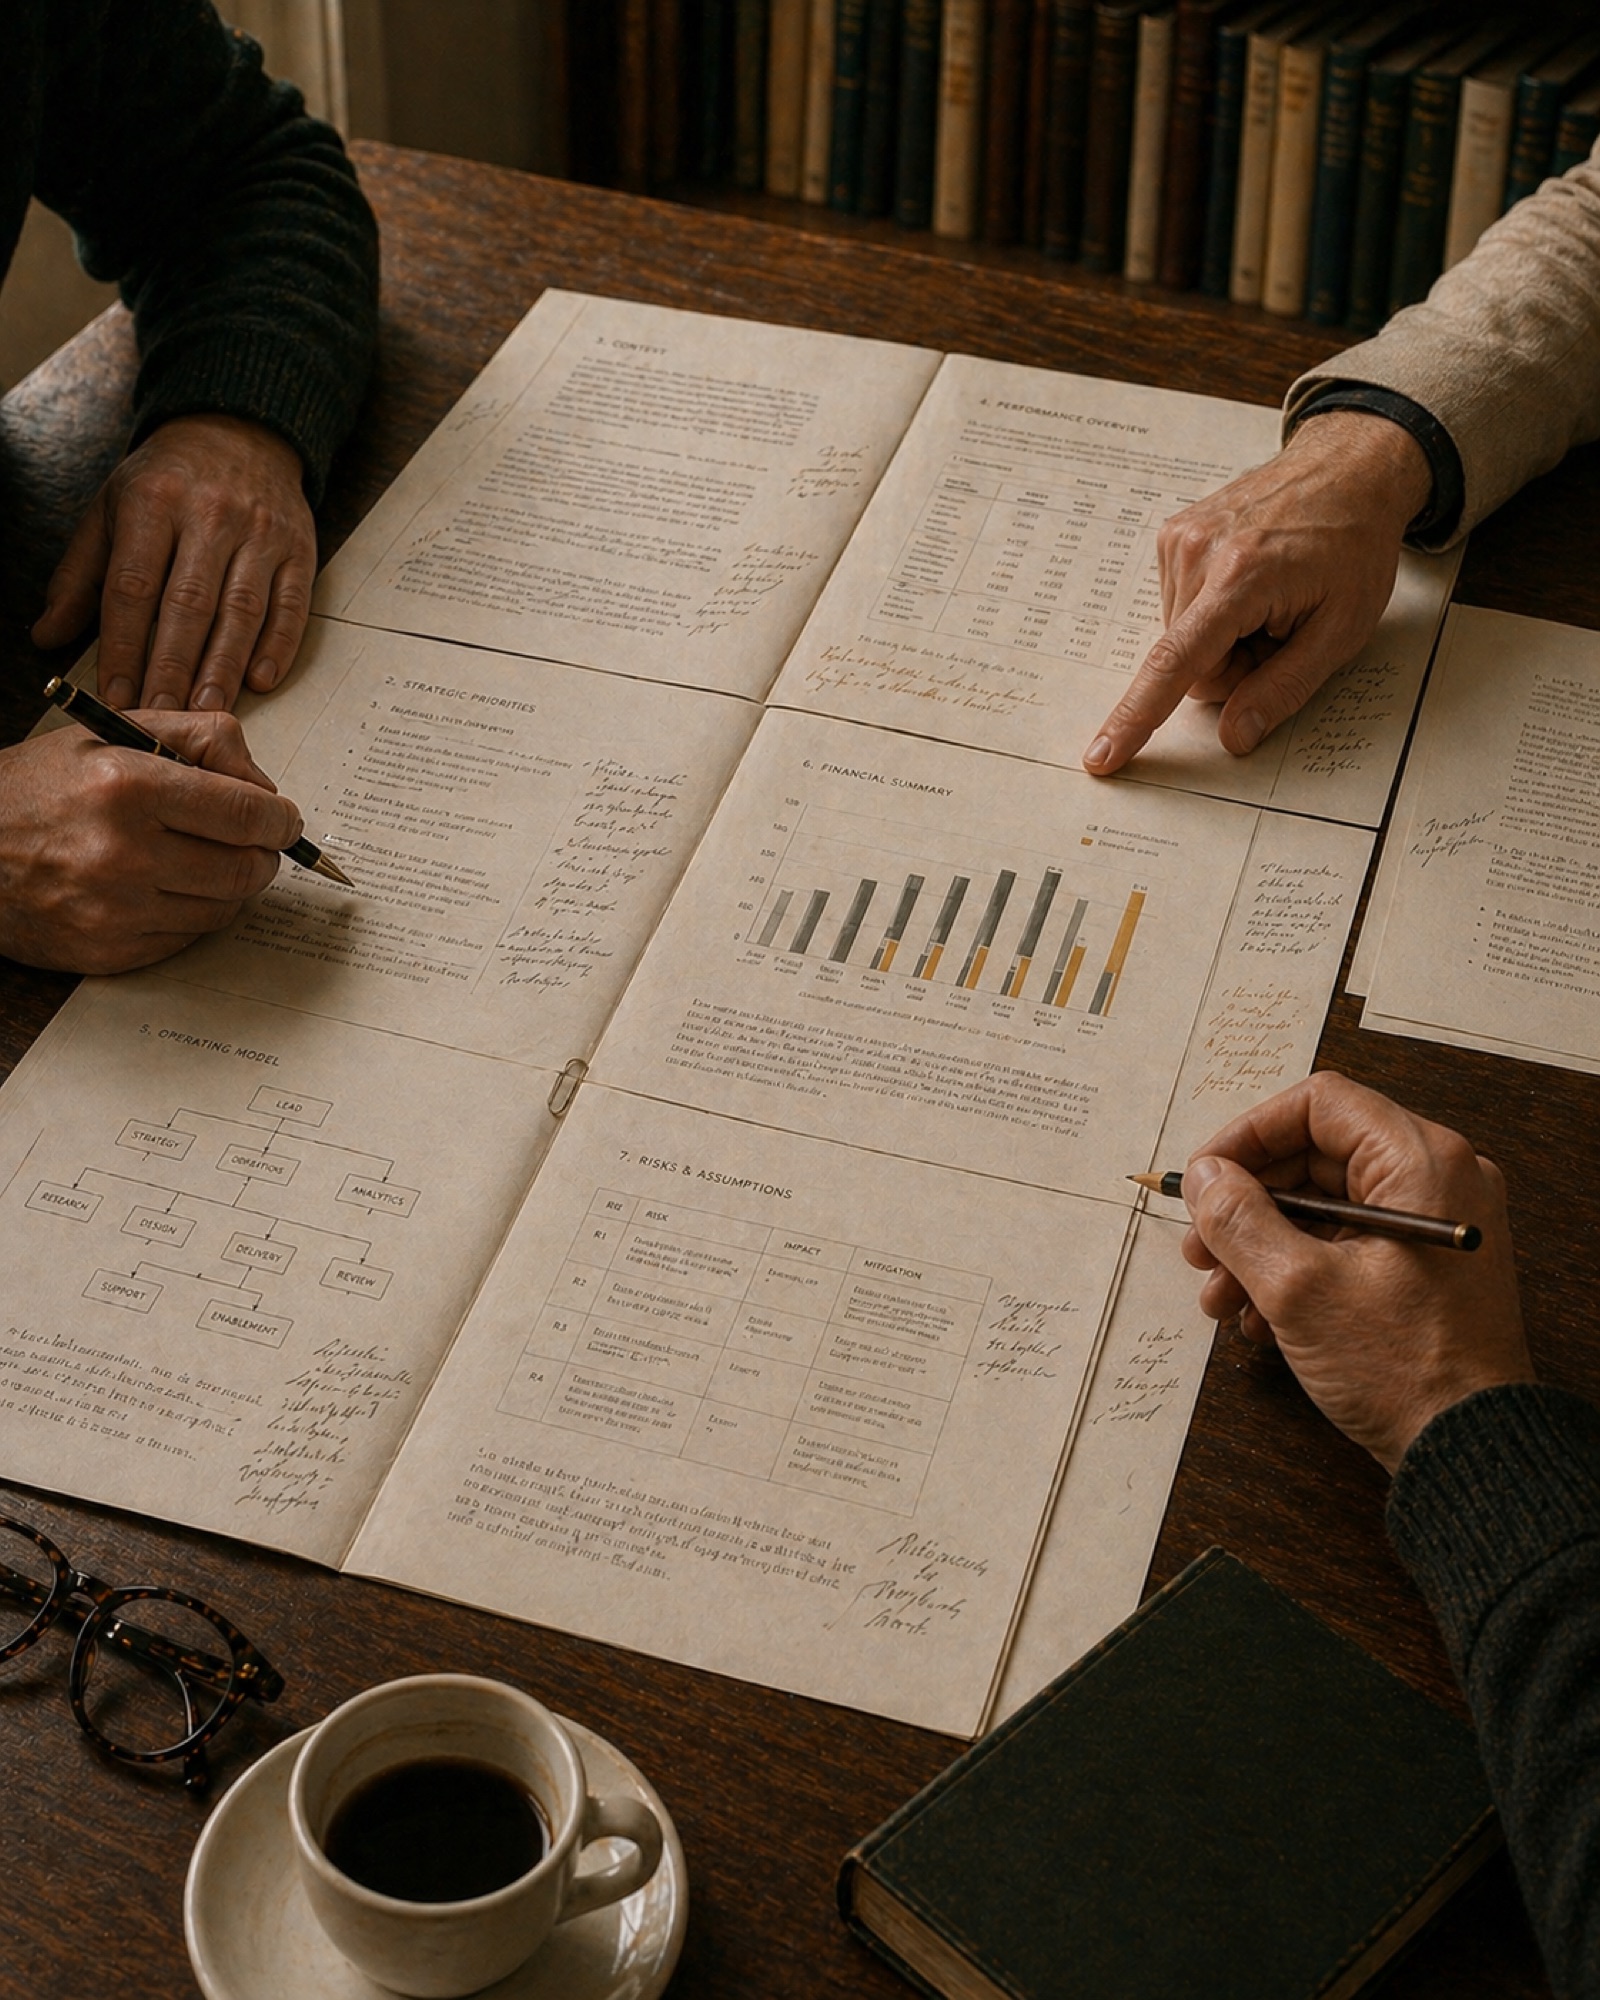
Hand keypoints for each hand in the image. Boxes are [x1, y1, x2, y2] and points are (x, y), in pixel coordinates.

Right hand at [0, 712, 304, 973]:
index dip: (281, 819)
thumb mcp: (112, 732)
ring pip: (224, 909)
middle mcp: (121, 852)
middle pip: (246, 868)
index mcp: (127, 786)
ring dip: (231, 886)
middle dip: (263, 854)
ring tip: (204, 861)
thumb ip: (199, 740)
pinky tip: (167, 889)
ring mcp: (114, 910)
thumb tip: (265, 788)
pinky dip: (192, 914)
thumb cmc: (41, 787)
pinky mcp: (108, 952)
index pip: (246, 813)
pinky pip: (188, 939)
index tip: (285, 819)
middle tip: (254, 843)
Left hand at [31, 414, 315, 714]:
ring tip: (206, 710)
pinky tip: (261, 680)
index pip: (134, 587)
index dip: (125, 648)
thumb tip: (47, 635)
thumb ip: (80, 575)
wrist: (240, 431)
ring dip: (223, 667)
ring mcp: (260, 532)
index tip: (117, 695)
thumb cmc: (168, 479)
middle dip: (173, 668)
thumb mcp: (111, 508)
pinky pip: (292, 605)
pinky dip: (278, 646)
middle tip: (161, 718)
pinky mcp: (299, 548)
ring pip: (242, 610)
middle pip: (190, 605)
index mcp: (154, 502)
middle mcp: (210, 515)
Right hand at [1082, 410, 1432, 773]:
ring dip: (1222, 640)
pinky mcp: (1171, 536)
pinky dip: (1211, 613)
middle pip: (1187, 664)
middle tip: (1279, 631)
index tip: (1101, 756)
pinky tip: (1246, 583)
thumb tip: (1234, 737)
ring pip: (1180, 642)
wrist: (1347, 470)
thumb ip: (1285, 688)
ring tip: (1267, 601)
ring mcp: (1178, 540)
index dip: (1137, 718)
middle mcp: (1197, 552)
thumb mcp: (1341, 630)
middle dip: (1231, 667)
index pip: (1175, 664)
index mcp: (1240, 576)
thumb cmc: (1352, 546)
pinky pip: (1178, 610)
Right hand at [1178, 1072, 1534, 1473]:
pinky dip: (1297, 1269)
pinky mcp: (1426, 1267)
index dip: (1248, 1135)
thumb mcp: (1298, 1288)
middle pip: (1317, 1156)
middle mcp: (1438, 1181)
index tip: (1206, 1179)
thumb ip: (1240, 1219)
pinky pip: (1347, 1242)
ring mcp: (1434, 1226)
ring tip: (1221, 1298)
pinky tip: (1258, 1318)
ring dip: (1261, 1246)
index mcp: (1422, 1162)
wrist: (1471, 1452)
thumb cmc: (1404, 1369)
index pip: (1319, 1105)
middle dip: (1247, 1204)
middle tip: (1199, 1248)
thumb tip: (1205, 1178)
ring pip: (1324, 1206)